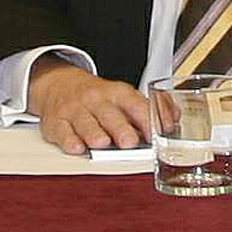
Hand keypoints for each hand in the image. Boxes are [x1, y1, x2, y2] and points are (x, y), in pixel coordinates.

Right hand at [26, 61, 154, 155]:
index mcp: (117, 94)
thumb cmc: (98, 98)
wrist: (60, 85)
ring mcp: (75, 110)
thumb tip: (174, 120)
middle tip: (129, 141)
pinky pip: (62, 131)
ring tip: (101, 143)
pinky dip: (69, 140)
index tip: (155, 133)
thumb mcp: (123, 97)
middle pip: (109, 114)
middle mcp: (96, 100)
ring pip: (85, 122)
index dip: (145, 118)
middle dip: (119, 128)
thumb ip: (147, 110)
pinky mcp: (56, 122)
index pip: (134, 104)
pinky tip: (76, 147)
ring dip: (94, 133)